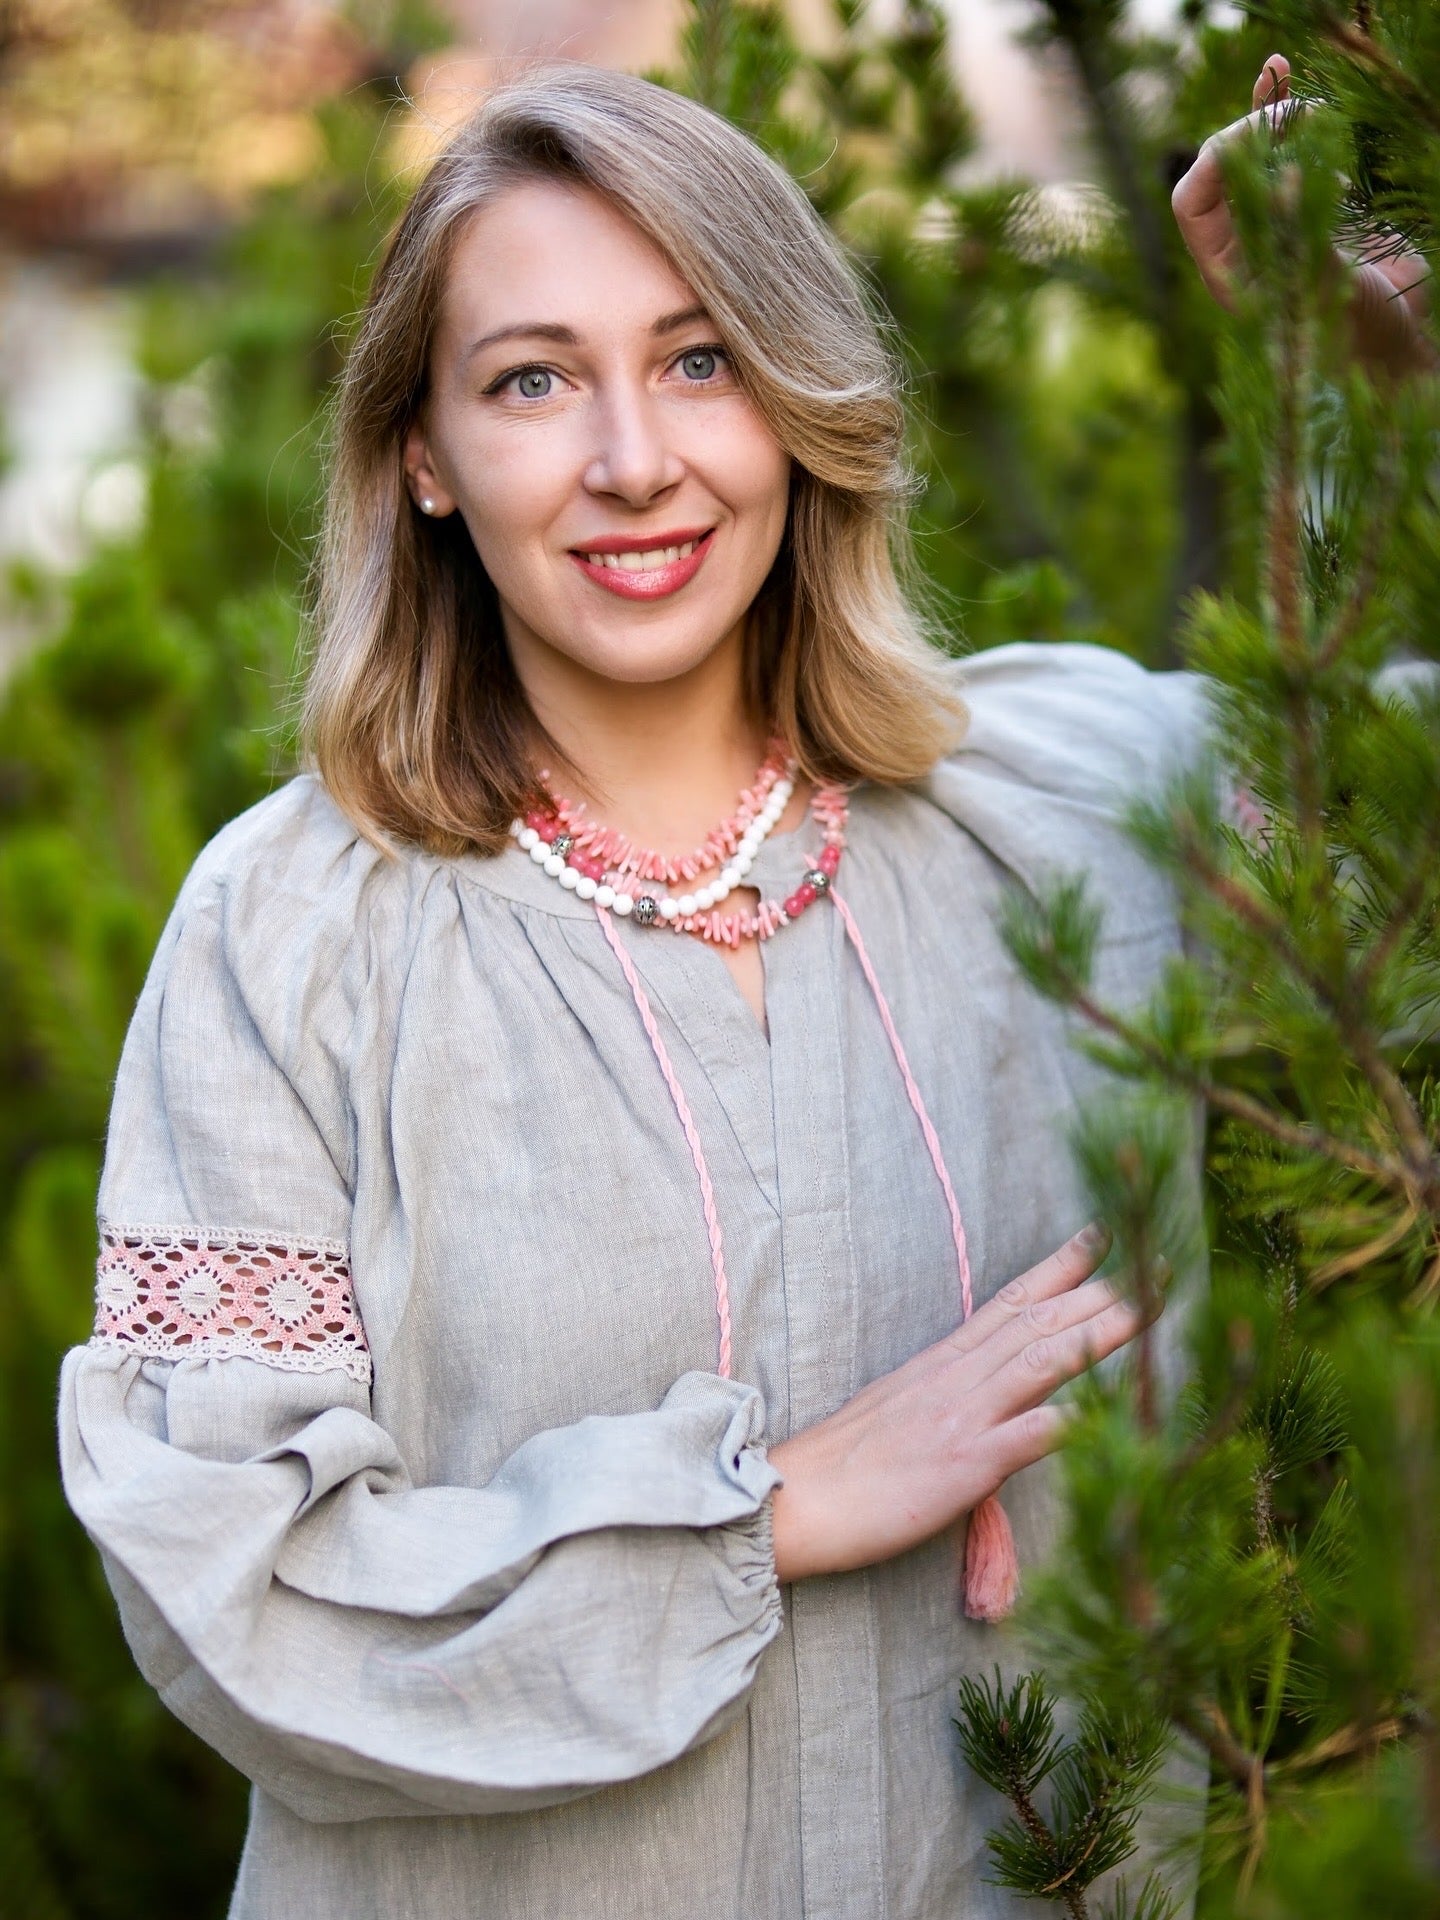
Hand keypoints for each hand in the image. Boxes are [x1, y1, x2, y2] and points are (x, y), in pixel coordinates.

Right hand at [768, 1224, 1155, 1583]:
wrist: (790, 1499)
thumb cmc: (839, 1466)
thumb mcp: (898, 1414)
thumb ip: (944, 1400)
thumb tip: (977, 1402)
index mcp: (941, 1364)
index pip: (1012, 1301)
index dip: (1062, 1267)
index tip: (1104, 1236)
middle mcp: (957, 1377)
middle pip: (1041, 1319)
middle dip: (1103, 1288)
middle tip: (1157, 1259)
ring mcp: (963, 1416)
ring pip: (1044, 1359)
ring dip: (1103, 1331)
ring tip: (1153, 1307)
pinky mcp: (964, 1464)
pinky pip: (1030, 1435)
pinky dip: (1076, 1419)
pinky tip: (1117, 1407)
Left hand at [1172, 53, 1434, 377]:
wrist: (1394, 345)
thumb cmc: (1355, 335)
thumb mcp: (1327, 289)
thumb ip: (1302, 238)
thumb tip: (1284, 176)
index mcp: (1226, 271)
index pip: (1193, 204)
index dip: (1215, 162)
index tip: (1255, 131)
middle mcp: (1242, 241)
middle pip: (1222, 169)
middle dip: (1250, 129)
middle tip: (1294, 109)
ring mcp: (1276, 218)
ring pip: (1254, 153)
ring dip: (1271, 113)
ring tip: (1302, 92)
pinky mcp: (1311, 204)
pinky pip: (1289, 150)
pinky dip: (1288, 114)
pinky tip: (1288, 78)